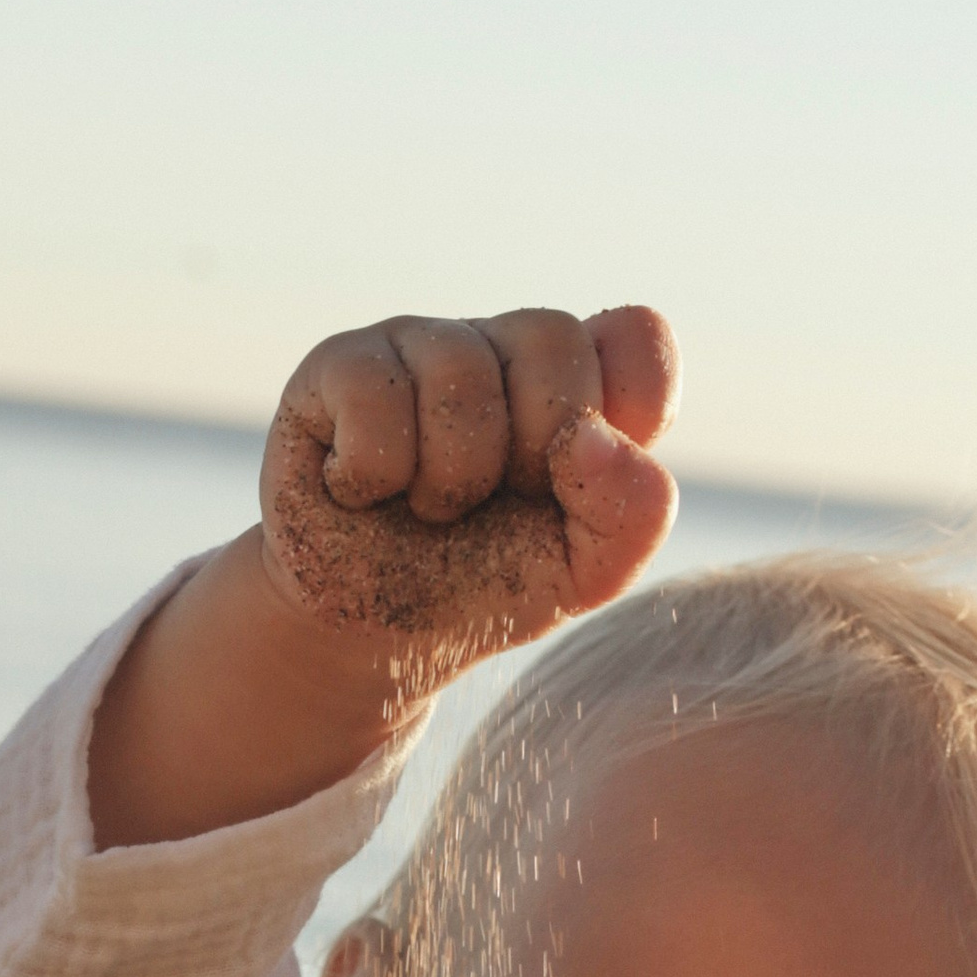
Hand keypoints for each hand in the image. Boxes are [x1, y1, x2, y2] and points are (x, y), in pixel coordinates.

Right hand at [258, 305, 679, 661]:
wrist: (368, 637)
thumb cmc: (479, 589)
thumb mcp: (581, 575)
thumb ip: (633, 515)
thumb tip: (590, 437)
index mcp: (572, 389)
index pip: (638, 341)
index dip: (628, 406)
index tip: (578, 476)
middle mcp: (500, 349)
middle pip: (553, 339)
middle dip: (529, 453)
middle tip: (488, 504)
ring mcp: (419, 346)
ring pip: (461, 373)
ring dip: (447, 480)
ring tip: (423, 508)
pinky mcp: (339, 364)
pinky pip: (376, 397)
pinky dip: (371, 475)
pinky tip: (360, 492)